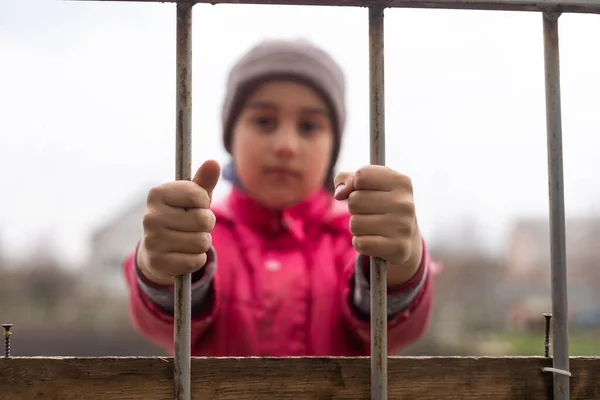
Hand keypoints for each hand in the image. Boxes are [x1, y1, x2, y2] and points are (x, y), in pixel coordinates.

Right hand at [137, 160, 220, 285]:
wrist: (156, 251)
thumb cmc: (180, 217)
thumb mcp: (192, 198)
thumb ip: (203, 181)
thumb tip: (213, 162)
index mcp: (157, 194)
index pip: (198, 194)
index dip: (203, 202)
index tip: (194, 205)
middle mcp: (150, 216)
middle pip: (203, 220)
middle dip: (206, 224)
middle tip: (193, 226)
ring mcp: (152, 240)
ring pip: (202, 242)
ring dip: (202, 242)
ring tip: (189, 240)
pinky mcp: (159, 263)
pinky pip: (195, 261)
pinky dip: (196, 259)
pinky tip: (184, 255)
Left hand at [333, 165, 422, 286]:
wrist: (405, 238)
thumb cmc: (381, 205)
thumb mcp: (367, 185)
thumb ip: (347, 179)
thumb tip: (339, 194)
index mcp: (401, 182)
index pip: (361, 176)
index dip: (356, 185)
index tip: (367, 191)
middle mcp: (405, 203)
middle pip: (354, 200)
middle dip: (355, 208)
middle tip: (370, 212)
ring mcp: (403, 226)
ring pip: (355, 224)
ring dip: (357, 227)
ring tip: (372, 226)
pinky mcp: (398, 248)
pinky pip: (360, 243)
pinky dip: (360, 243)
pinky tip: (373, 240)